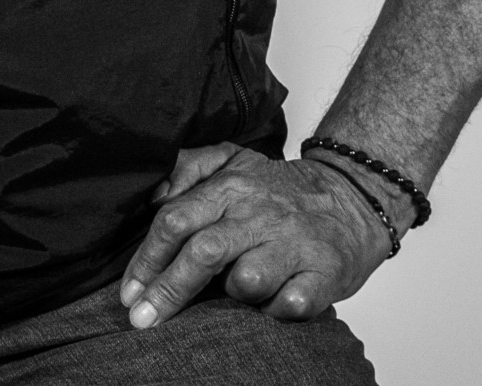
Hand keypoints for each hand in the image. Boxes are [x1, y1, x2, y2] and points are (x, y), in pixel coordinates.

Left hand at [118, 144, 392, 328]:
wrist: (352, 197)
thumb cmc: (279, 190)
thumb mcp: (233, 161)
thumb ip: (191, 168)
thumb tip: (155, 196)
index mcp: (231, 186)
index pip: (176, 221)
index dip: (147, 259)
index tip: (129, 292)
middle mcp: (259, 213)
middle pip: (201, 252)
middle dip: (167, 290)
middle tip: (141, 320)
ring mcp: (293, 244)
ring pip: (246, 281)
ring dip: (232, 295)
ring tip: (235, 292)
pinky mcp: (324, 273)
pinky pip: (289, 305)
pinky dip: (275, 311)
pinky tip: (273, 305)